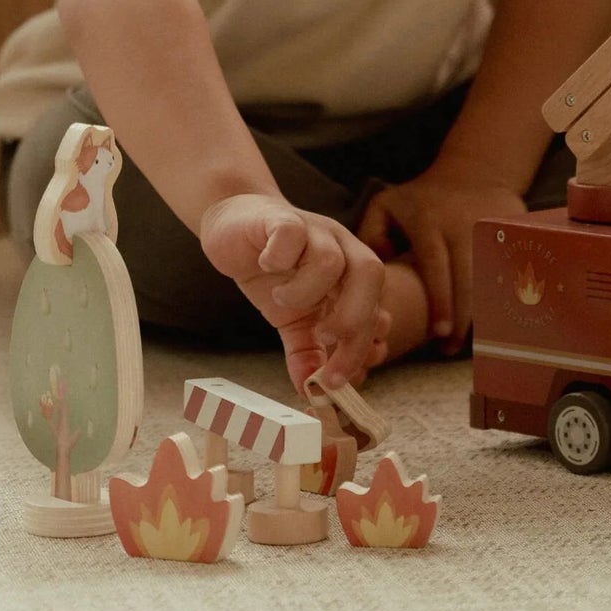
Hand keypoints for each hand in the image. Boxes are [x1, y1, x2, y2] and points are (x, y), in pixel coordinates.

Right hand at [199, 192, 386, 391]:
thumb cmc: (272, 271)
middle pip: (370, 275)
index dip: (362, 346)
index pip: (374, 309)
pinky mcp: (280, 219)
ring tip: (281, 300)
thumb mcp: (291, 317)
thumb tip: (311, 391)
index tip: (338, 379)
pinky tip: (266, 266)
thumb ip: (304, 350)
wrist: (236, 223)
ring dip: (306, 292)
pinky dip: (279, 257)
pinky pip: (291, 234)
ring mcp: (313, 231)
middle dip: (351, 319)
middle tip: (320, 342)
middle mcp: (341, 248)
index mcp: (351, 274)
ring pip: (332, 260)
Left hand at [356, 159, 525, 354]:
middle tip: (451, 346)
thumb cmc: (424, 196)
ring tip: (466, 340)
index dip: (440, 301)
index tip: (438, 333)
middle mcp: (462, 225)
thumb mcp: (387, 205)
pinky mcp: (512, 229)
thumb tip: (377, 267)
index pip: (436, 266)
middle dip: (462, 316)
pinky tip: (489, 317)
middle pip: (467, 278)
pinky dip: (500, 296)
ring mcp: (491, 227)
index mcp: (430, 222)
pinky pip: (508, 269)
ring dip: (480, 311)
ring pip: (490, 278)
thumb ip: (370, 235)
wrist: (476, 168)